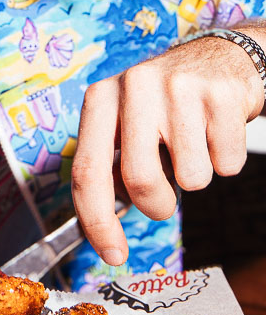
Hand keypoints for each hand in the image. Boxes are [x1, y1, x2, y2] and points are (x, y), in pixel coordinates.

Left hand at [71, 29, 264, 265]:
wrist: (221, 59)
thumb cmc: (163, 108)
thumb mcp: (124, 127)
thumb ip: (108, 169)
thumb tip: (100, 226)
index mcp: (101, 100)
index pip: (87, 173)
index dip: (98, 223)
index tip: (113, 255)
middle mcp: (134, 88)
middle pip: (139, 181)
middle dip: (156, 205)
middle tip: (165, 199)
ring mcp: (180, 88)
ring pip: (191, 179)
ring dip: (194, 180)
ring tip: (193, 146)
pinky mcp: (222, 94)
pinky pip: (227, 164)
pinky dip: (224, 162)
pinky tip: (216, 133)